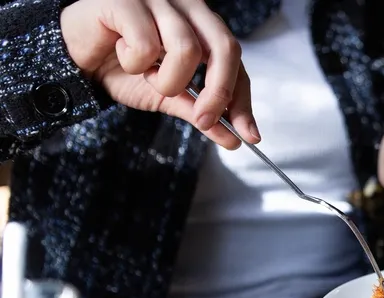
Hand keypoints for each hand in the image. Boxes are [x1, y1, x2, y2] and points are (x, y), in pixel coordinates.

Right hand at [59, 0, 257, 148]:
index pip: (237, 61)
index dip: (243, 99)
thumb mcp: (169, 97)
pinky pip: (146, 43)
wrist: (76, 59)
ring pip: (186, 49)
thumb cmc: (124, 69)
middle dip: (219, 93)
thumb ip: (201, 113)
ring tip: (146, 75)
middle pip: (225, 48)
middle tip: (202, 119)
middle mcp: (187, 5)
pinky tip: (122, 54)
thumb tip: (235, 138)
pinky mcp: (125, 0)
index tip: (248, 134)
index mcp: (203, 25)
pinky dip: (134, 62)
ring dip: (166, 79)